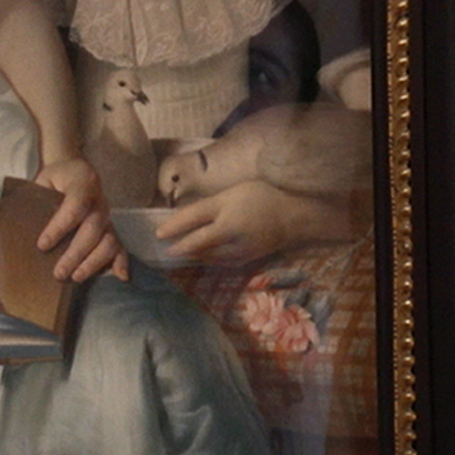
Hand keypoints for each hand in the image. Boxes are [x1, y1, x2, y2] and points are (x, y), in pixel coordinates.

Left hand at [31, 155, 126, 281]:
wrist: (74, 168)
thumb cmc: (54, 178)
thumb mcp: (42, 180)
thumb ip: (37, 199)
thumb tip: (22, 228)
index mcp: (83, 182)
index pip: (74, 207)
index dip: (59, 228)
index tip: (42, 245)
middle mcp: (99, 200)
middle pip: (93, 229)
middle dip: (75, 254)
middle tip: (58, 273)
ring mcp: (108, 215)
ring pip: (108, 240)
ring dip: (93, 262)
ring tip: (75, 277)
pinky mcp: (111, 227)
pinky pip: (120, 244)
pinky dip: (122, 261)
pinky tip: (120, 276)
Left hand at [154, 179, 349, 266]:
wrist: (297, 214)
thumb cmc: (263, 196)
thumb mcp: (233, 193)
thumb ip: (209, 206)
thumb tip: (182, 218)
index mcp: (226, 209)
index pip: (193, 218)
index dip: (173, 227)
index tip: (157, 234)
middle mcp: (231, 230)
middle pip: (198, 243)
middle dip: (179, 247)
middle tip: (164, 250)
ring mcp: (240, 247)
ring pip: (209, 256)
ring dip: (192, 255)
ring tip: (178, 254)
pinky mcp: (248, 258)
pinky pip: (222, 262)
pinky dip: (209, 260)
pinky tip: (202, 257)